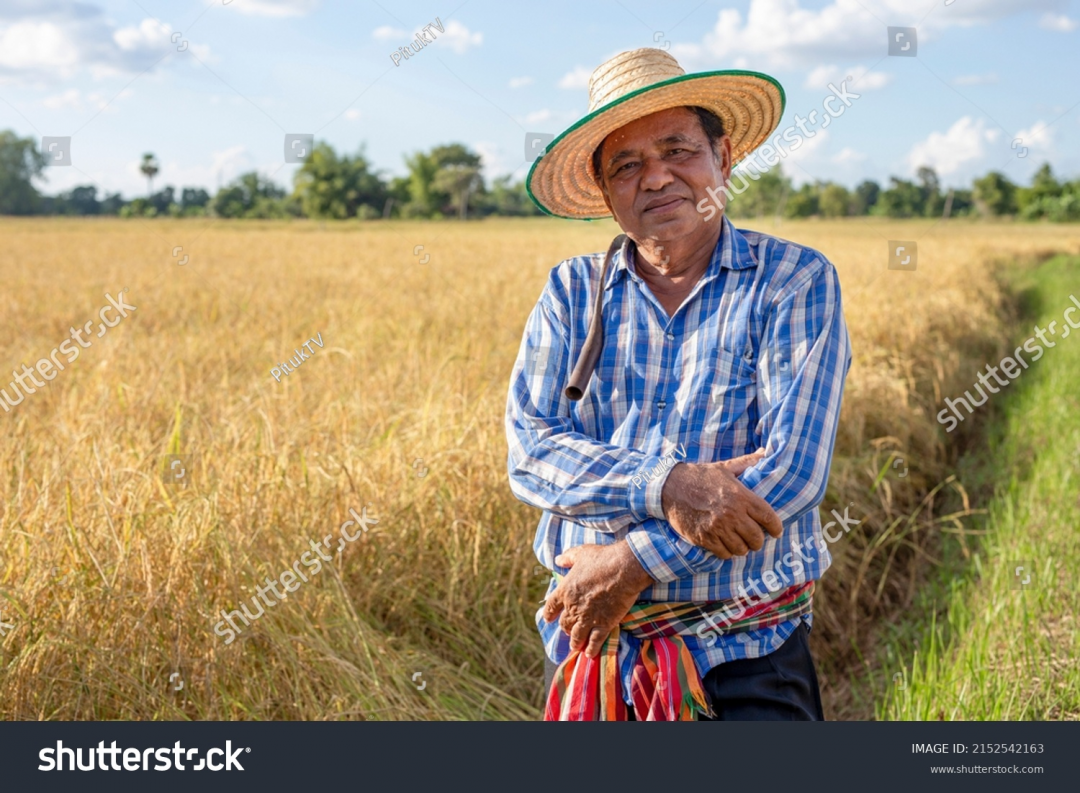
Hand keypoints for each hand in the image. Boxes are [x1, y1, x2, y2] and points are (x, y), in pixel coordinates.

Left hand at [541, 541, 654, 657]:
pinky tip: (590, 653)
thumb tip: (557, 560)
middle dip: (565, 628)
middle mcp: (573, 607)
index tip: (548, 619)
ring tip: (576, 646)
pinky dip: (591, 649)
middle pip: (564, 624)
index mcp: (565, 590)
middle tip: (568, 631)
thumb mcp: (581, 553)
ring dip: (575, 642)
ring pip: (576, 636)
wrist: (623, 568)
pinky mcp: (604, 624)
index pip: (551, 606)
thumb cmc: (602, 558)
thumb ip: (567, 558)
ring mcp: (588, 617)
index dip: (549, 614)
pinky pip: (594, 641)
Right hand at [660, 449, 782, 559]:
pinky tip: (724, 543)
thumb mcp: (725, 467)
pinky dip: (726, 551)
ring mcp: (717, 528)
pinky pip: (724, 554)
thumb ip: (747, 462)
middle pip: (756, 538)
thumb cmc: (700, 476)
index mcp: (740, 496)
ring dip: (742, 547)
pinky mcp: (704, 538)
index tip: (776, 531)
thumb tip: (764, 452)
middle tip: (754, 537)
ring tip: (739, 541)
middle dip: (757, 540)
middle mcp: (731, 514)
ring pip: (741, 549)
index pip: (768, 518)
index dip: (776, 527)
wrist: (670, 486)